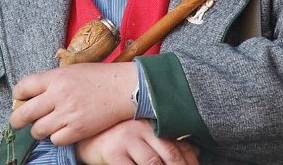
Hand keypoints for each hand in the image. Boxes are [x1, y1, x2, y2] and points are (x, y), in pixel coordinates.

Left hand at [10, 62, 136, 144]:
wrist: (124, 88)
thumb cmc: (98, 77)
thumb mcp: (72, 70)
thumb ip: (52, 81)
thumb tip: (32, 94)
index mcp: (56, 78)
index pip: (23, 87)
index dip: (17, 96)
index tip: (19, 100)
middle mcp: (59, 95)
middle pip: (25, 113)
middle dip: (17, 120)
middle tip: (17, 122)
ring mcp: (68, 114)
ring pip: (38, 130)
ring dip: (38, 130)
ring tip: (43, 126)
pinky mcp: (78, 129)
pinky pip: (56, 139)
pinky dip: (56, 137)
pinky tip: (61, 130)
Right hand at [76, 120, 199, 164]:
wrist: (88, 137)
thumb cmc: (120, 138)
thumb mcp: (144, 137)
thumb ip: (167, 141)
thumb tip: (195, 151)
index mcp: (153, 123)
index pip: (180, 145)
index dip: (191, 162)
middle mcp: (142, 128)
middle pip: (170, 154)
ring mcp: (127, 139)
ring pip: (154, 164)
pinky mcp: (114, 152)